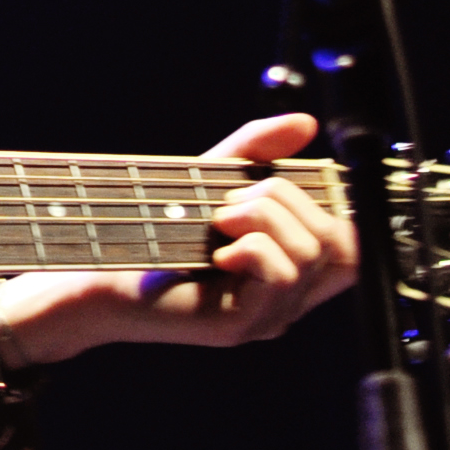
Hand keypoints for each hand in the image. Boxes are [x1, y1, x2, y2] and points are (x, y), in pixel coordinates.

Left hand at [0, 114, 358, 367]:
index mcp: (292, 270)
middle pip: (338, 241)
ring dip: (262, 217)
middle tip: (229, 202)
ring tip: (217, 220)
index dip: (330, 205)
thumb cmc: (156, 229)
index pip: (352, 242)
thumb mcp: (213, 180)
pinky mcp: (241, 325)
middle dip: (285, 200)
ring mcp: (269, 316)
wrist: (96, 272)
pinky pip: (280, 275)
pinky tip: (218, 250)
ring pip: (310, 253)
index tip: (278, 185)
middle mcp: (290, 299)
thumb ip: (259, 152)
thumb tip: (306, 124)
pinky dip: (252, 247)